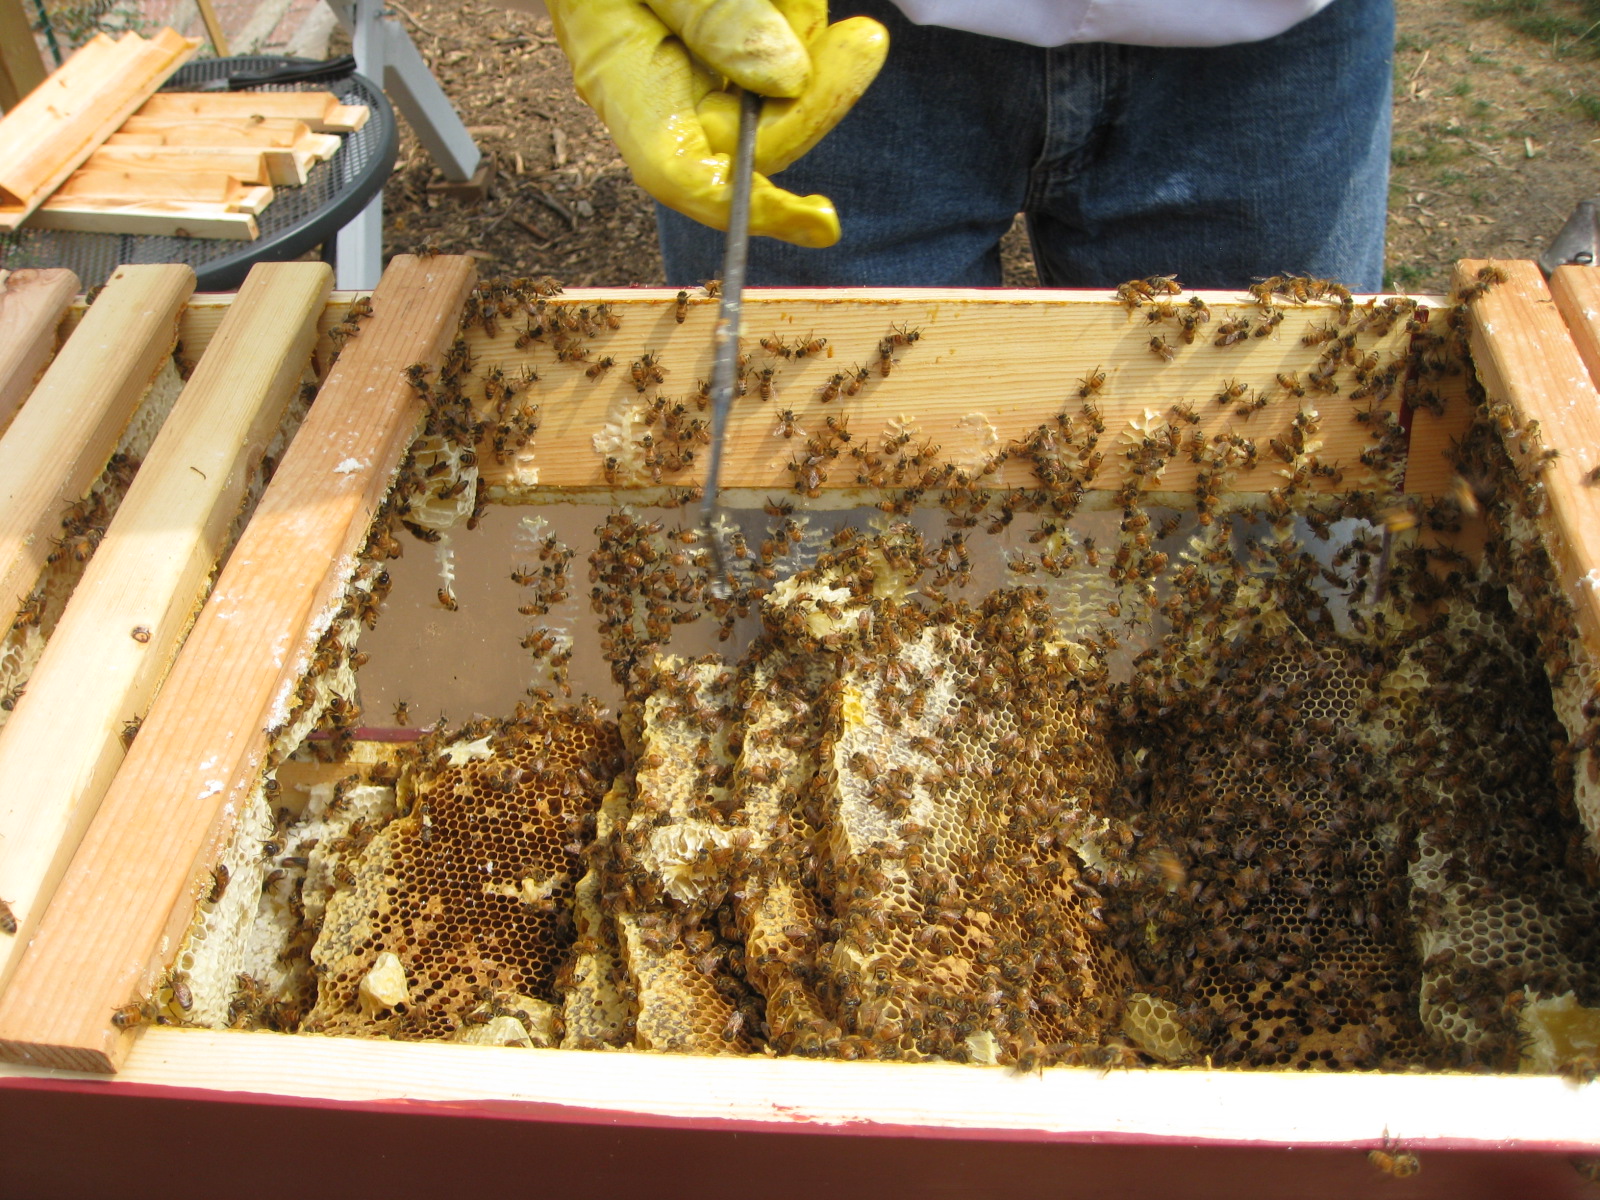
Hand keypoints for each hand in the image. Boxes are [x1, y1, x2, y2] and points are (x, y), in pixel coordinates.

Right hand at [547, 0, 887, 247]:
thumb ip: (714, 15)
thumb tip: (785, 79)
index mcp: (621, 75)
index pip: (683, 177)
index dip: (753, 208)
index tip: (824, 221)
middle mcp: (652, 89)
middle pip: (750, 139)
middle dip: (814, 97)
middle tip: (865, 42)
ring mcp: (683, 72)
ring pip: (773, 95)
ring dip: (802, 38)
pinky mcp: (713, 49)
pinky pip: (771, 58)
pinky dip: (792, 21)